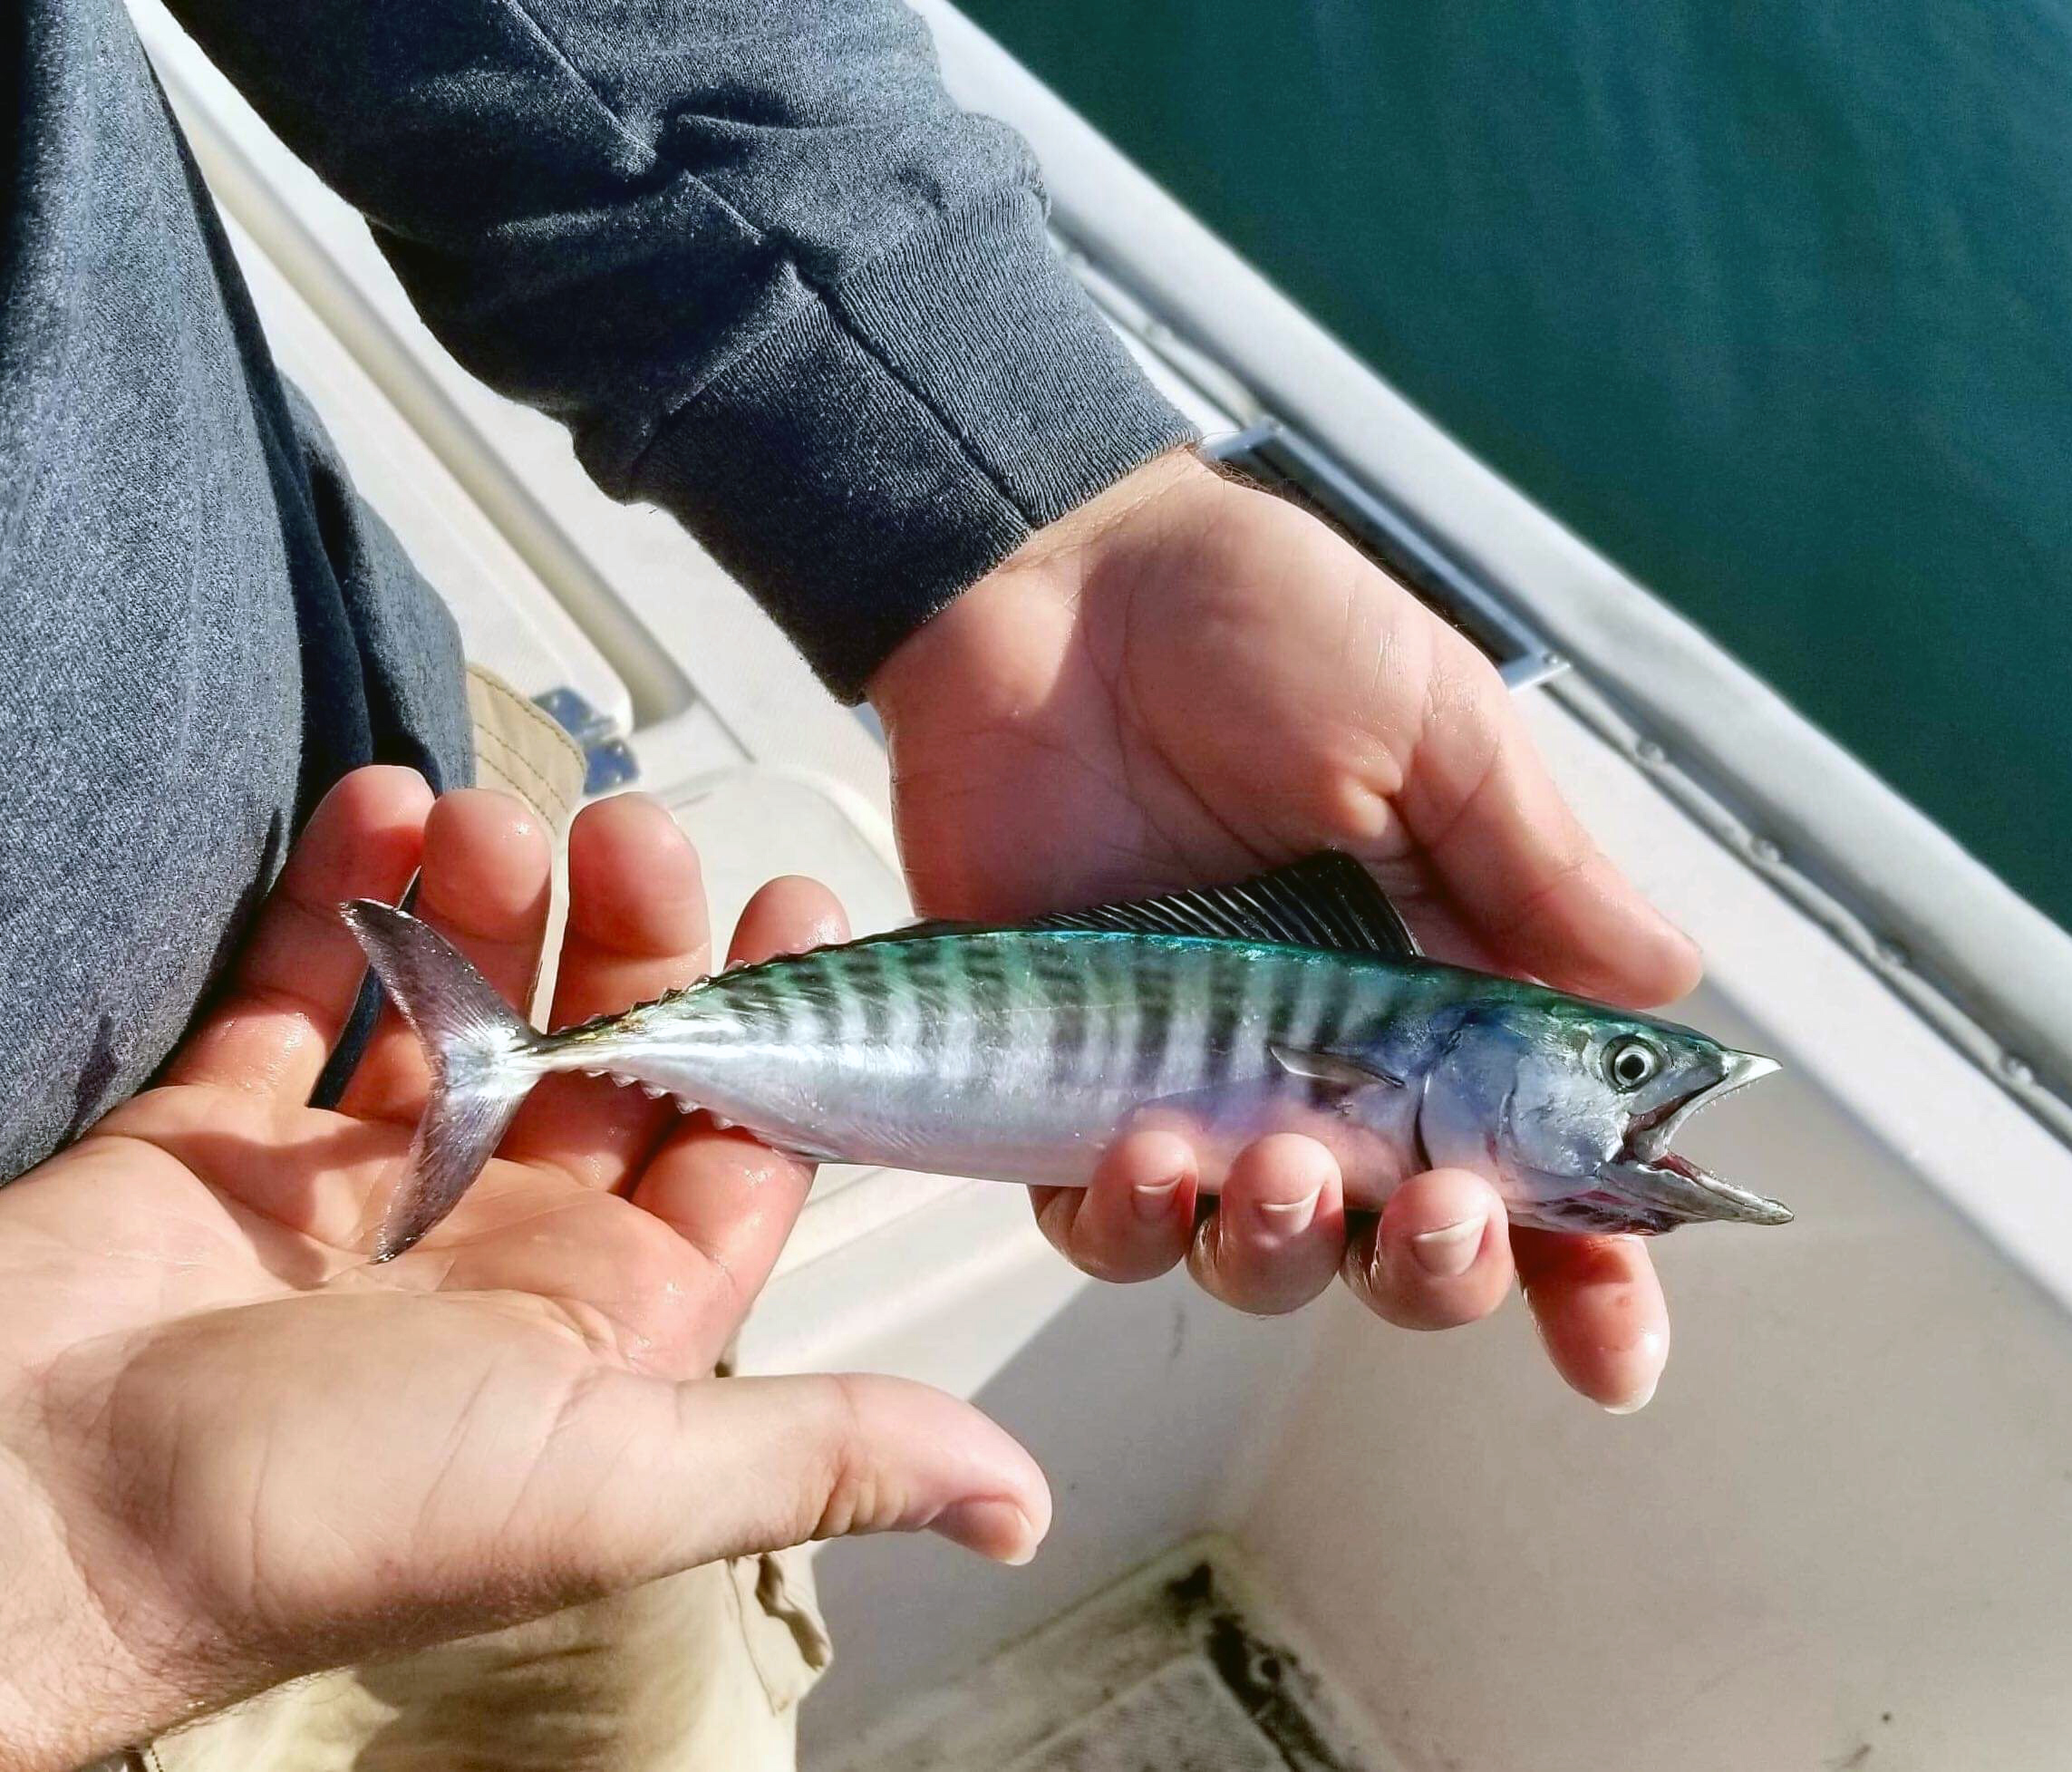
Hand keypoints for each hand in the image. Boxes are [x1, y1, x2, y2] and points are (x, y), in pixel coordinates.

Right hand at [0, 768, 1045, 1770]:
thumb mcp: (617, 1482)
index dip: (781, 1031)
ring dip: (491, 905)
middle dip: (633, 941)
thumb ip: (823, 1455)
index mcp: (610, 1319)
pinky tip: (381, 814)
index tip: (800, 905)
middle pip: (602, 1054)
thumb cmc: (328, 1522)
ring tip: (500, 822)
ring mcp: (357, 1189)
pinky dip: (343, 897)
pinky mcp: (222, 1141)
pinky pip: (302, 990)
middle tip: (633, 833)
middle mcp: (497, 1250)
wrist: (29, 1519)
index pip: (737, 1147)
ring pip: (462, 1008)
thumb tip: (1018, 1502)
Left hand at [870, 452, 1700, 1410]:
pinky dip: (1134, 1226)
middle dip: (1444, 1270)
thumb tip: (1666, 992)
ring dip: (1289, 1252)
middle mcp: (1338, 1062)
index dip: (1590, 1274)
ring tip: (1281, 1169)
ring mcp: (1205, 1084)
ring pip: (1265, 1259)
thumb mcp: (1430, 726)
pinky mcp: (1073, 1085)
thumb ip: (1536, 870)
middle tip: (1442, 1210)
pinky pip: (1105, 1222)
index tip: (1616, 1351)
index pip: (1541, 1168)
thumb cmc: (1256, 626)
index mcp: (1451, 987)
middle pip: (1413, 1248)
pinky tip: (1147, 1159)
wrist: (1054, 577)